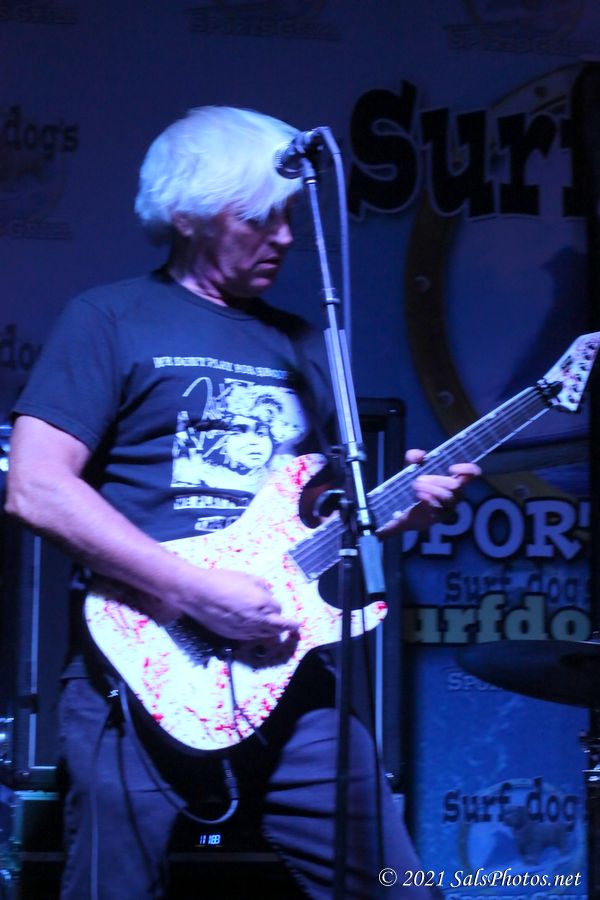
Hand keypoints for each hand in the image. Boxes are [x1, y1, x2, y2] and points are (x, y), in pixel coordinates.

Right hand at [181, 568, 298, 640]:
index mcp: (263, 604)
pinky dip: (258, 634)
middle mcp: (258, 620)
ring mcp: (246, 630)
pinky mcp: (234, 636)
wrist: (199, 594)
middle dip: (287, 626)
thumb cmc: (221, 581)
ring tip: (278, 630)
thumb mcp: (247, 577)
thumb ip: (262, 587)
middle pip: (278, 628)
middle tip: (293, 627)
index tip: (278, 606)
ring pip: (266, 635)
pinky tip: (257, 630)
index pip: (279, 610)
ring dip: (273, 632)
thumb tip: (267, 594)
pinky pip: (252, 637)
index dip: (277, 606)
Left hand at [378, 448, 480, 533]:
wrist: (402, 505)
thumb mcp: (410, 466)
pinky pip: (440, 510)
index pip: (472, 474)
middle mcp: (455, 493)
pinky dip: (429, 501)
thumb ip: (413, 457)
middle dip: (437, 480)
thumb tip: (420, 455)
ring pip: (448, 497)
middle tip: (420, 478)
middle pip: (456, 485)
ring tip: (416, 486)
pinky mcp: (440, 517)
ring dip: (431, 489)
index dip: (468, 469)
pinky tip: (419, 496)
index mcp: (454, 478)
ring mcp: (449, 506)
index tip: (451, 468)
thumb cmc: (413, 483)